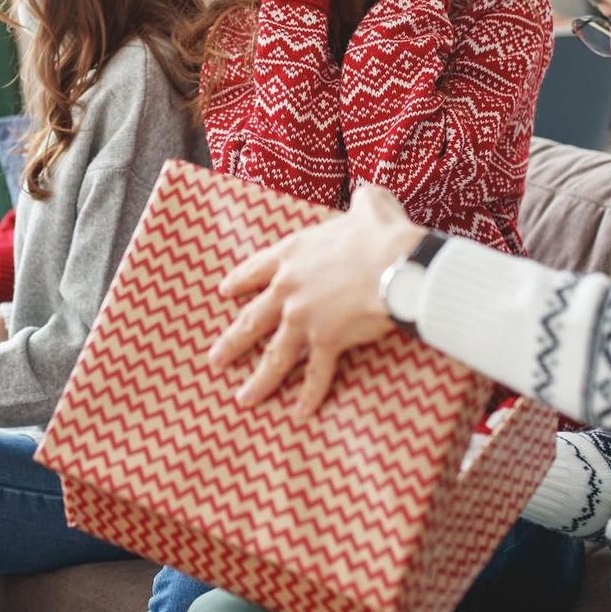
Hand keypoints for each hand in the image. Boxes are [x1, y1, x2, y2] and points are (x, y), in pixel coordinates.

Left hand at [208, 185, 427, 417]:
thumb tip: (368, 196)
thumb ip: (361, 201)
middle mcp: (289, 288)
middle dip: (233, 341)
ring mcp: (303, 318)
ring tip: (242, 399)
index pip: (256, 269)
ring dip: (258, 380)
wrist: (395, 263)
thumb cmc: (382, 232)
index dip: (239, 281)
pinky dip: (309, 397)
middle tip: (215, 360)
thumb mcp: (368, 204)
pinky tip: (299, 416)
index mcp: (293, 253)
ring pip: (274, 355)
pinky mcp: (325, 342)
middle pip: (252, 319)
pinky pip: (315, 375)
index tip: (224, 292)